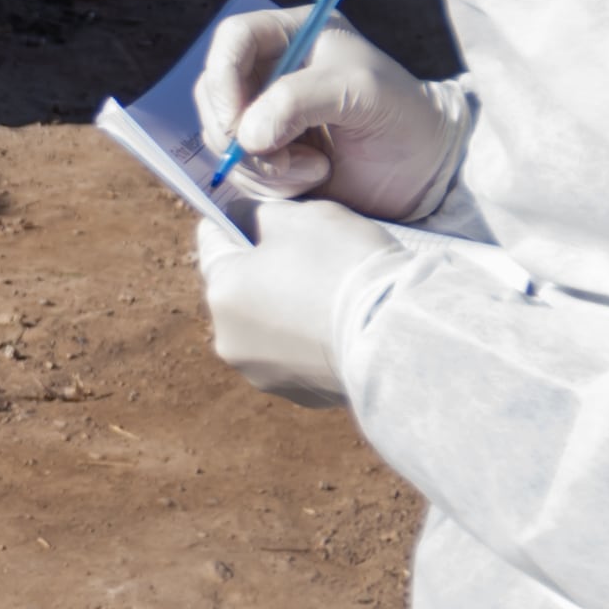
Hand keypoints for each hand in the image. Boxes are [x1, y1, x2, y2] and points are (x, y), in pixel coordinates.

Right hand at [193, 8, 472, 221]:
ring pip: (223, 138)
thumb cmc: (401, 114)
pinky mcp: (268, 156)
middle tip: (278, 159)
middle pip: (214, 94)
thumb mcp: (359, 92)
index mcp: (293, 35)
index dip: (224, 79)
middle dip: (238, 134)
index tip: (239, 123)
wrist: (425, 169)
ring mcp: (266, 115)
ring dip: (259, 165)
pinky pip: (238, 170)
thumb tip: (245, 134)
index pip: (232, 40)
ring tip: (314, 170)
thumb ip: (298, 101)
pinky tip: (312, 180)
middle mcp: (272, 71)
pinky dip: (267, 184)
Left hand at [194, 200, 397, 405]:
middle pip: (239, 290)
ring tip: (327, 295)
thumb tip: (252, 222)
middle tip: (304, 256)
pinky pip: (296, 356)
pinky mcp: (299, 395)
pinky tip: (340, 326)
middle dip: (263, 271)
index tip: (243, 213)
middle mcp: (228, 338)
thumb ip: (265, 216)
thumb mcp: (301, 216)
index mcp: (222, 290)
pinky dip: (309, 341)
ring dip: (285, 311)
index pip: (213, 244)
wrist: (395, 331)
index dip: (229, 222)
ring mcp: (262, 373)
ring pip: (266, 328)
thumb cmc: (343, 264)